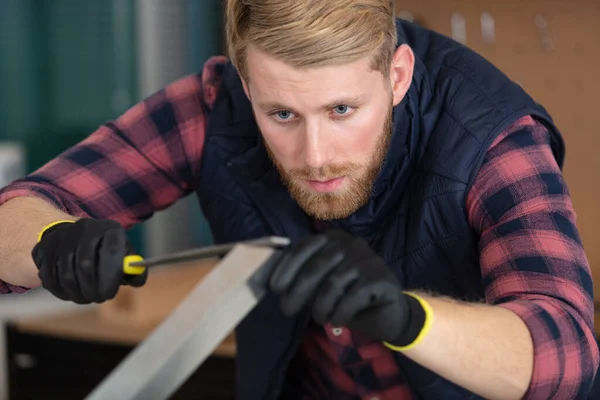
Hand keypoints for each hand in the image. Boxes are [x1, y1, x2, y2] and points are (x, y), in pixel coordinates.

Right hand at [32, 218, 146, 303]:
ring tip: (86, 297)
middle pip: (85, 265)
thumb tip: (137, 281)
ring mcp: (62, 238)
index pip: (111, 252)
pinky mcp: (44, 248)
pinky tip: (71, 292)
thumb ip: (134, 270)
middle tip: (98, 299)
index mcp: (109, 229)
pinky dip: (62, 291)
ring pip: (66, 274)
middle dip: (92, 289)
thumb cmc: (104, 250)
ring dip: (77, 293)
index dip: (111, 276)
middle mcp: (85, 228)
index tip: (110, 294)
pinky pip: (50, 278)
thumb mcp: (123, 254)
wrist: (72, 236)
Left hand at [269, 230, 422, 344]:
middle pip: (315, 267)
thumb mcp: (321, 283)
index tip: (275, 288)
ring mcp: (367, 259)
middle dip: (296, 291)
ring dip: (320, 306)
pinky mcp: (381, 278)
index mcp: (333, 239)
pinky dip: (340, 313)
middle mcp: (350, 243)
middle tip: (287, 310)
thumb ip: (303, 276)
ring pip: (332, 284)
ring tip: (319, 318)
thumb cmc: (347, 297)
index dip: (286, 268)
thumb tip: (274, 282)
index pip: (303, 248)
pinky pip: (352, 297)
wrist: (387, 313)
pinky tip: (338, 320)